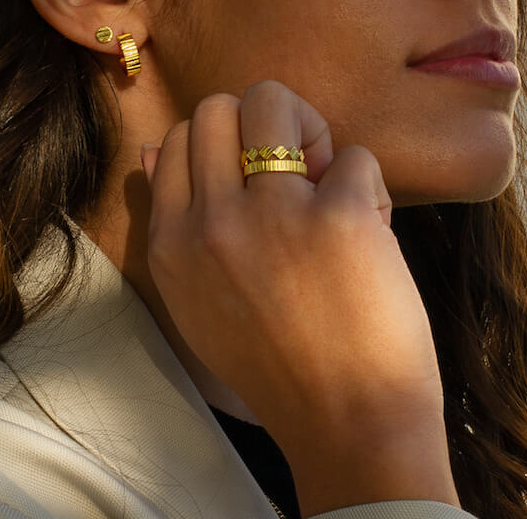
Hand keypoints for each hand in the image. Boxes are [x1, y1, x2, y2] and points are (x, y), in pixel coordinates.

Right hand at [142, 80, 458, 513]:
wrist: (348, 426)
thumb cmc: (278, 361)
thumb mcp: (197, 298)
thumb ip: (175, 222)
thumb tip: (155, 147)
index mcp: (172, 244)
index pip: (179, 137)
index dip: (226, 148)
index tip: (257, 187)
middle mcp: (210, 223)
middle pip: (219, 107)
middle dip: (263, 125)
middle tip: (298, 177)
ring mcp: (272, 215)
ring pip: (274, 101)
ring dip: (309, 130)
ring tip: (329, 182)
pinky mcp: (339, 216)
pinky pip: (355, 155)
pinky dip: (369, 186)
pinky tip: (372, 230)